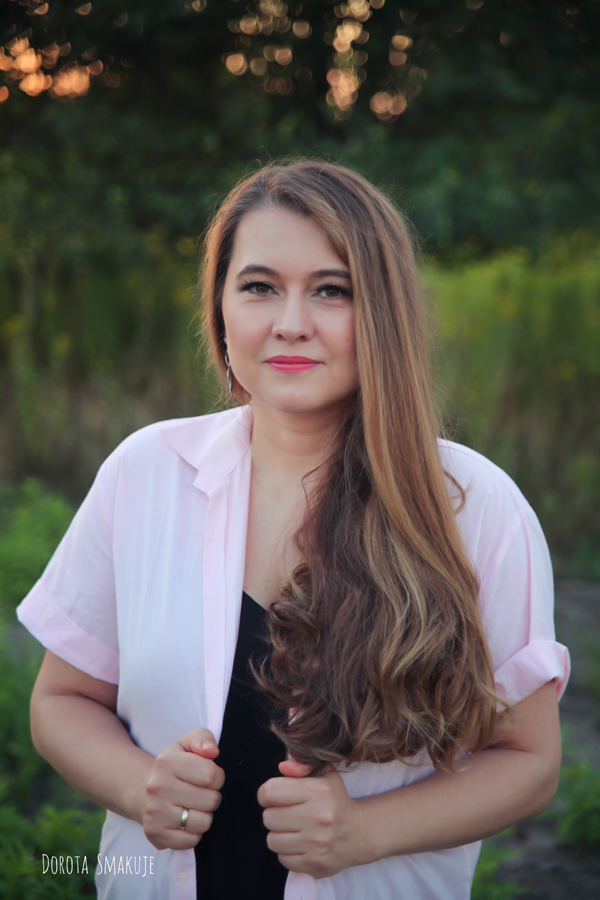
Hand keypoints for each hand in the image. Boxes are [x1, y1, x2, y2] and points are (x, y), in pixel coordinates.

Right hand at [141, 728, 224, 850]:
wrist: (144, 791)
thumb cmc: (174, 767)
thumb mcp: (186, 744)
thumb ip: (203, 738)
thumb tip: (212, 751)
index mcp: (167, 762)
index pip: (211, 775)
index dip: (217, 776)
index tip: (208, 777)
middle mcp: (157, 787)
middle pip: (210, 800)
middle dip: (212, 796)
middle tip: (201, 793)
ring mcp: (155, 812)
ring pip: (203, 823)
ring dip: (204, 816)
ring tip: (193, 807)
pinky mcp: (155, 834)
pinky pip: (191, 840)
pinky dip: (193, 833)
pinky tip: (184, 821)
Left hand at [257, 758, 370, 878]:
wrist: (359, 833)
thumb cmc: (335, 800)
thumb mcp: (325, 774)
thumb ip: (302, 765)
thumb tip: (283, 766)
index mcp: (318, 791)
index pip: (270, 792)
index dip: (265, 794)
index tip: (272, 796)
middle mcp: (318, 817)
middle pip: (268, 817)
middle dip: (273, 814)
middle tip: (286, 814)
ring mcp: (317, 843)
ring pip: (272, 840)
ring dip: (278, 835)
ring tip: (292, 829)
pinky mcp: (316, 864)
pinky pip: (283, 859)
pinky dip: (287, 852)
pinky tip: (300, 844)